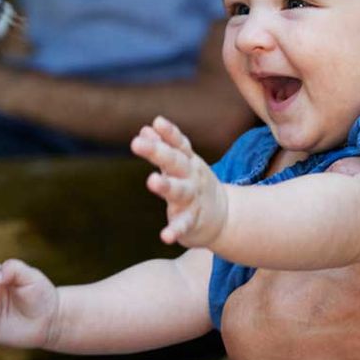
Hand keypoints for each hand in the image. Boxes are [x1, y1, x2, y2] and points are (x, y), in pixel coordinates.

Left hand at [131, 115, 227, 246]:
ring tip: (152, 181)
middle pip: (175, 162)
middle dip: (157, 151)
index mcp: (188, 162)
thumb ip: (163, 147)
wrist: (223, 217)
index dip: (169, 133)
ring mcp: (193, 199)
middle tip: (136, 143)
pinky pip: (184, 225)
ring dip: (166, 185)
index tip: (157, 122)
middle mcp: (191, 177)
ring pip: (179, 191)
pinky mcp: (192, 222)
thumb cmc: (193, 185)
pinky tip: (165, 237)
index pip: (179, 144)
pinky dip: (175, 231)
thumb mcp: (181, 165)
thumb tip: (145, 129)